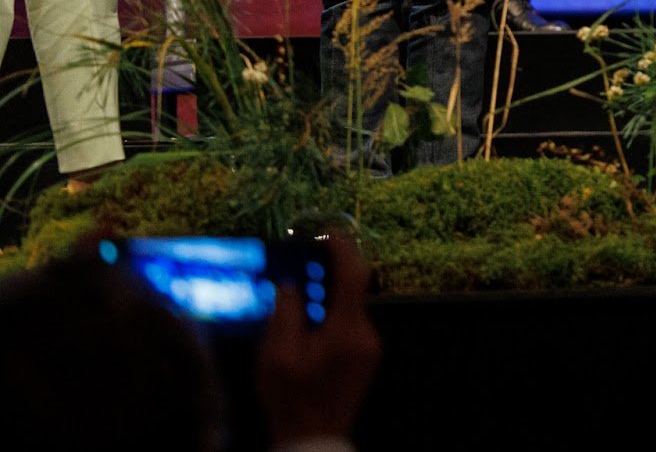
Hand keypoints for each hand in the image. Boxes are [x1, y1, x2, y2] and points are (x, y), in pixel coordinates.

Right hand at [258, 237, 381, 445]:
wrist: (313, 438)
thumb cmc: (291, 398)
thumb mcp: (277, 355)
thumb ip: (286, 313)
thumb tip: (292, 283)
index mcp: (347, 330)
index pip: (353, 276)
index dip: (342, 249)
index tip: (327, 232)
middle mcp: (367, 334)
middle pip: (353, 290)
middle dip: (329, 272)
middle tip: (303, 259)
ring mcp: (370, 347)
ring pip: (351, 308)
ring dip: (328, 296)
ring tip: (298, 292)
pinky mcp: (366, 357)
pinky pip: (351, 324)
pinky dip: (332, 315)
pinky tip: (308, 322)